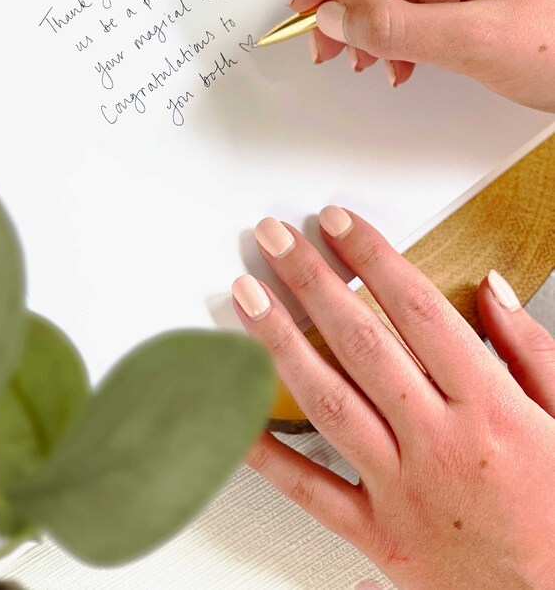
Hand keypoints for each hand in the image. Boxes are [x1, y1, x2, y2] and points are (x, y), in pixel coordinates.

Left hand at [232, 209, 554, 589]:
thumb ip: (529, 349)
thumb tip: (488, 288)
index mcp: (488, 409)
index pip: (417, 311)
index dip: (372, 258)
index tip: (338, 223)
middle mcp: (438, 444)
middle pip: (361, 345)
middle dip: (312, 283)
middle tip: (276, 238)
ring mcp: (401, 489)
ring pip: (328, 402)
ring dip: (278, 343)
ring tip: (246, 296)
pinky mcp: (377, 535)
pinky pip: (309, 488)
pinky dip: (265, 450)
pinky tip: (232, 408)